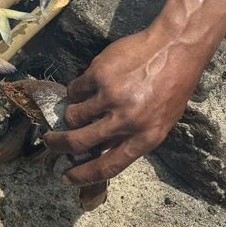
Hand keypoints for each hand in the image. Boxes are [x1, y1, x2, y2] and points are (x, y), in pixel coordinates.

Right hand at [44, 0, 225, 185]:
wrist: (175, 48)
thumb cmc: (172, 86)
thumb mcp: (161, 121)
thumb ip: (132, 137)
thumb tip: (100, 148)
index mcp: (145, 137)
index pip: (109, 166)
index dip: (83, 175)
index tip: (66, 178)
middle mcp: (126, 120)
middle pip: (80, 142)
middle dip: (58, 144)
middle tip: (49, 142)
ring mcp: (110, 96)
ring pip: (73, 115)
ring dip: (71, 113)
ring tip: (79, 105)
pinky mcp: (99, 75)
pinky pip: (75, 89)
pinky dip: (77, 90)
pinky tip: (90, 84)